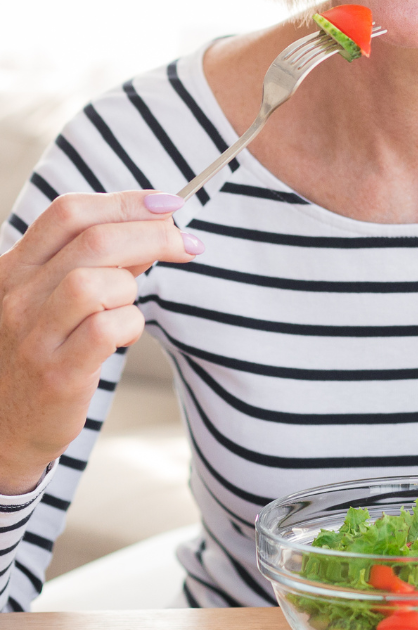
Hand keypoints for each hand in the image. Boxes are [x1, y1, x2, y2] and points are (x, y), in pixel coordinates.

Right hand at [0, 191, 202, 494]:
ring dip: (130, 287)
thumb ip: (102, 261)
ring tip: (126, 307)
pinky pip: (106, 329)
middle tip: (186, 243)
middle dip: (152, 234)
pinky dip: (130, 324)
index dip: (126, 202)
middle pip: (93, 240)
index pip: (69, 213)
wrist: (4, 428)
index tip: (168, 204)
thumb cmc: (40, 353)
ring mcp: (34, 336)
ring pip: (96, 282)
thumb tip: (156, 227)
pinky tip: (124, 335)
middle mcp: (17, 296)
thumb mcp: (56, 299)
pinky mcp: (56, 373)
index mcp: (15, 268)